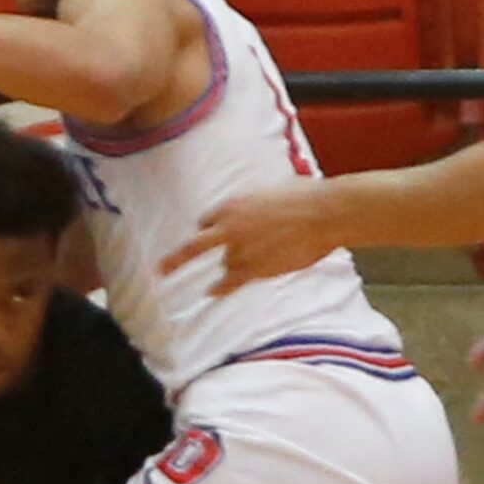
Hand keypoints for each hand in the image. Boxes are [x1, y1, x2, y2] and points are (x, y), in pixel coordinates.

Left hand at [159, 184, 342, 295]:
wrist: (323, 213)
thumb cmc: (304, 197)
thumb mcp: (270, 191)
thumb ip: (254, 204)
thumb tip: (257, 210)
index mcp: (233, 205)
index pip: (208, 221)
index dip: (213, 227)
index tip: (212, 232)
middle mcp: (231, 229)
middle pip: (195, 247)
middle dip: (176, 259)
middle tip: (160, 269)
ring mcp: (242, 251)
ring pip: (227, 264)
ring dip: (237, 262)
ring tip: (264, 255)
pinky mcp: (256, 269)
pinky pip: (231, 282)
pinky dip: (220, 288)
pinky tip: (211, 292)